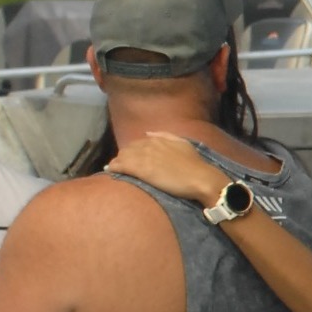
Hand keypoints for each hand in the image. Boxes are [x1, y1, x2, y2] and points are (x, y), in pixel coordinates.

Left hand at [107, 133, 224, 205]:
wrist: (200, 178)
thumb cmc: (195, 164)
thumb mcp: (183, 144)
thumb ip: (165, 136)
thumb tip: (149, 133)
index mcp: (159, 139)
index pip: (138, 142)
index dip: (133, 150)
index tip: (132, 158)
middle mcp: (149, 144)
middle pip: (128, 148)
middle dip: (123, 156)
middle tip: (121, 165)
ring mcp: (143, 156)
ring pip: (122, 156)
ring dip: (117, 162)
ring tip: (114, 169)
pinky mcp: (140, 169)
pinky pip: (121, 165)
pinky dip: (114, 168)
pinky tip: (111, 172)